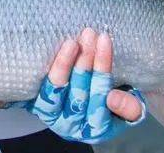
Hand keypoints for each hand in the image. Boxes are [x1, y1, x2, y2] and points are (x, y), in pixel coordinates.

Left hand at [6, 27, 146, 143]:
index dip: (103, 68)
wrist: (83, 97)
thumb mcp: (129, 107)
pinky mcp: (33, 103)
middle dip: (85, 61)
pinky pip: (35, 87)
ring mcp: (50, 114)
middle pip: (78, 92)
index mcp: (96, 129)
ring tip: (71, 41)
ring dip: (63, 63)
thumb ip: (130, 107)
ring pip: (54, 90)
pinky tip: (47, 50)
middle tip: (90, 34)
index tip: (105, 40)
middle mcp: (70, 126)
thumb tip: (113, 97)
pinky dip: (43, 68)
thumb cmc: (111, 99)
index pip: (101, 98)